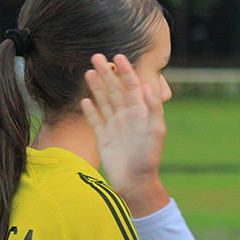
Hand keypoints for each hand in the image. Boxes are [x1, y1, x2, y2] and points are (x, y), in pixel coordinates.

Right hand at [81, 53, 168, 216]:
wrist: (135, 182)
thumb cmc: (148, 157)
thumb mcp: (156, 131)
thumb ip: (152, 109)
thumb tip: (147, 86)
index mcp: (141, 113)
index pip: (133, 86)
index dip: (126, 71)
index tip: (118, 56)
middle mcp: (128, 117)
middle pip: (116, 90)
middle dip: (107, 73)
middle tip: (96, 56)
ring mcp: (115, 127)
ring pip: (104, 102)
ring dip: (97, 87)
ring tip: (88, 71)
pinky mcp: (104, 139)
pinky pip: (96, 121)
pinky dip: (90, 111)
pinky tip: (84, 100)